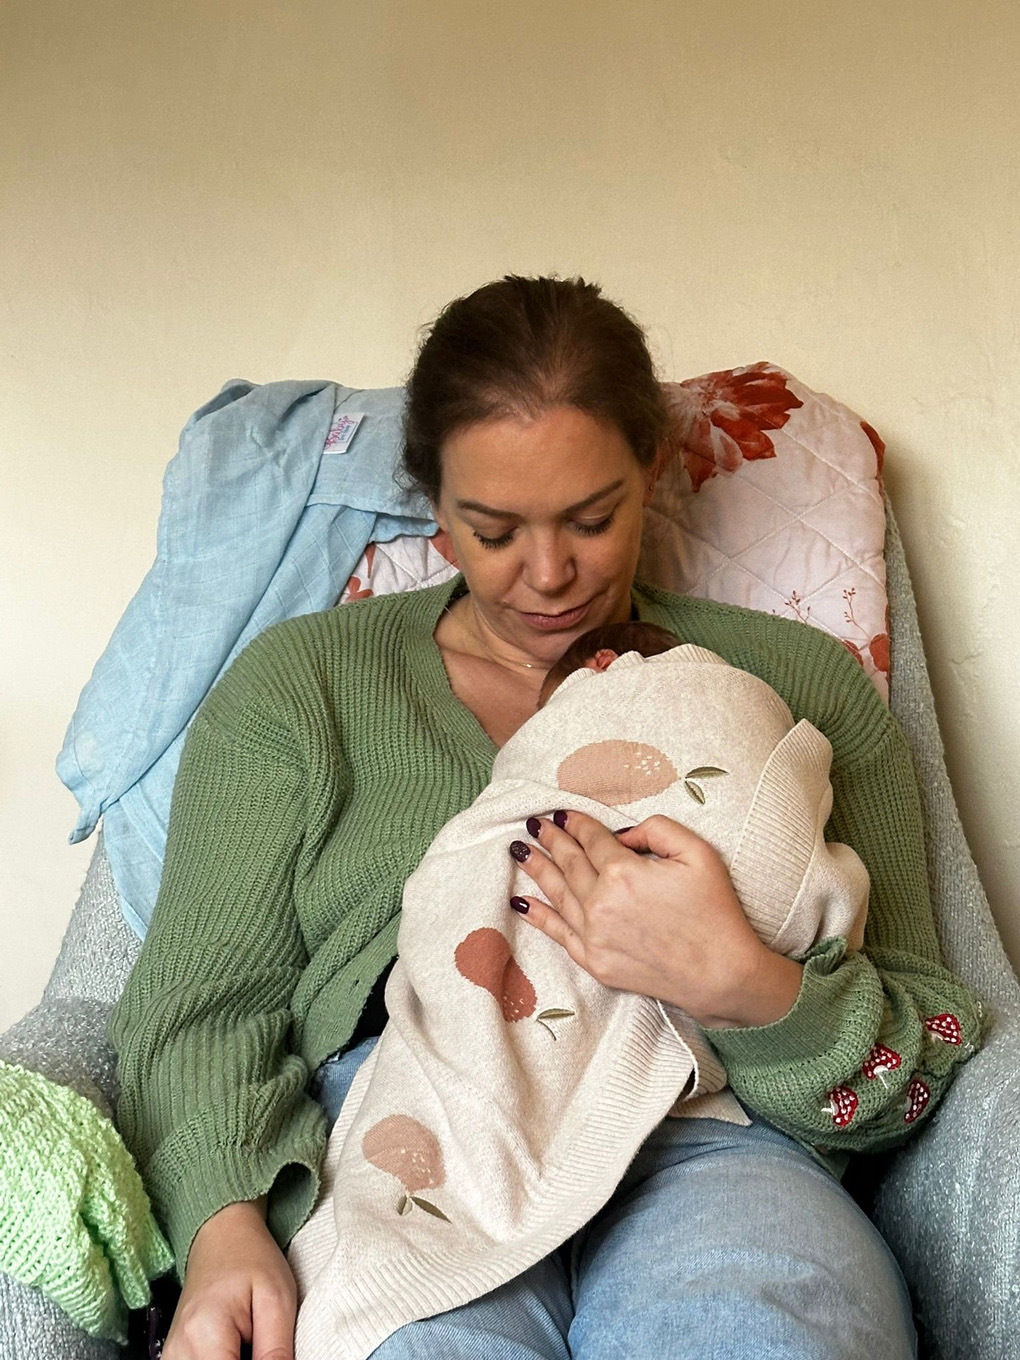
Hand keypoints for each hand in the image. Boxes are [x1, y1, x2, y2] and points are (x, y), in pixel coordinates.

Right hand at [163, 1198, 295, 1359]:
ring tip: (253, 1342)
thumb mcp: (277, 1300)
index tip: (274, 1354)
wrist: (221, 1236)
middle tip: (266, 1345)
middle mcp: (178, 1352)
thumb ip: (276, 1352)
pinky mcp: (173, 1358)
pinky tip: (238, 1348)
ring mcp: (170, 1357)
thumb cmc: (251, 1259)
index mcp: (203, 1335)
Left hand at [510, 810, 802, 1028]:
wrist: (722, 975)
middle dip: (551, 840)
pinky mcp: (595, 963)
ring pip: (557, 894)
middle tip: (534, 824)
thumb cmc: (715, 912)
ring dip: (537, 869)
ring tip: (521, 850)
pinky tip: (522, 901)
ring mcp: (594, 936)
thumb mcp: (698, 853)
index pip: (590, 840)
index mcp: (623, 872)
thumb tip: (622, 834)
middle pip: (568, 863)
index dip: (575, 823)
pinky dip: (538, 915)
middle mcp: (600, 902)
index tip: (562, 813)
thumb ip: (657, 829)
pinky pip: (558, 933)